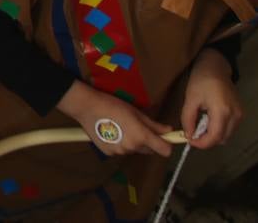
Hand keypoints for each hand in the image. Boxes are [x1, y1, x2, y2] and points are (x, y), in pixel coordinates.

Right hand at [56, 81, 172, 156]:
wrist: (87, 107)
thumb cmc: (113, 105)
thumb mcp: (136, 112)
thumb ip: (154, 125)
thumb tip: (169, 130)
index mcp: (141, 136)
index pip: (164, 150)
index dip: (167, 145)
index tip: (164, 139)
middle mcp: (132, 147)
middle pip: (148, 150)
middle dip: (147, 141)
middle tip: (136, 127)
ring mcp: (119, 152)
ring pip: (133, 150)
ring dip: (132, 142)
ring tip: (120, 127)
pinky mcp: (109, 153)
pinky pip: (120, 150)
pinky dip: (119, 144)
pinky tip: (111, 132)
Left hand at [181, 49, 241, 148]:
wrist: (216, 67)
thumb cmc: (201, 81)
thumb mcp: (190, 99)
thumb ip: (188, 119)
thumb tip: (189, 136)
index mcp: (222, 111)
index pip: (215, 137)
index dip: (202, 143)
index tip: (189, 140)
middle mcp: (235, 115)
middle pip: (222, 139)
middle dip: (207, 140)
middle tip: (193, 132)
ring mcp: (240, 115)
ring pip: (227, 136)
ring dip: (213, 135)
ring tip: (200, 124)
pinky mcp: (241, 113)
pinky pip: (230, 128)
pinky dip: (219, 129)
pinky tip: (209, 120)